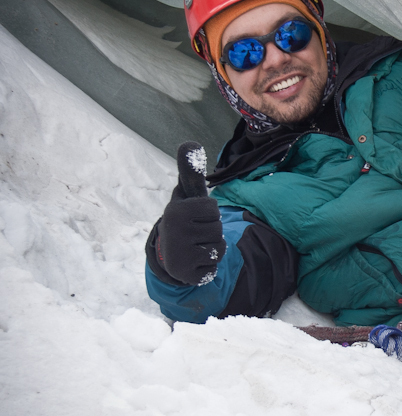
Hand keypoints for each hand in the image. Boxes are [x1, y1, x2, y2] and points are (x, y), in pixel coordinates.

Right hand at [155, 142, 225, 285]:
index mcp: (175, 211)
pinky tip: (196, 261)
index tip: (193, 216)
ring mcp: (181, 254)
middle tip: (194, 233)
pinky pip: (215, 264)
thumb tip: (190, 142)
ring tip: (195, 246)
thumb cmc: (183, 221)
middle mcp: (175, 232)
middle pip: (217, 227)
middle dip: (211, 230)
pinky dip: (210, 263)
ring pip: (219, 245)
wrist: (168, 256)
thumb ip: (189, 172)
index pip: (212, 208)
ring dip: (212, 246)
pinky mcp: (189, 274)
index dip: (207, 212)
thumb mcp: (186, 197)